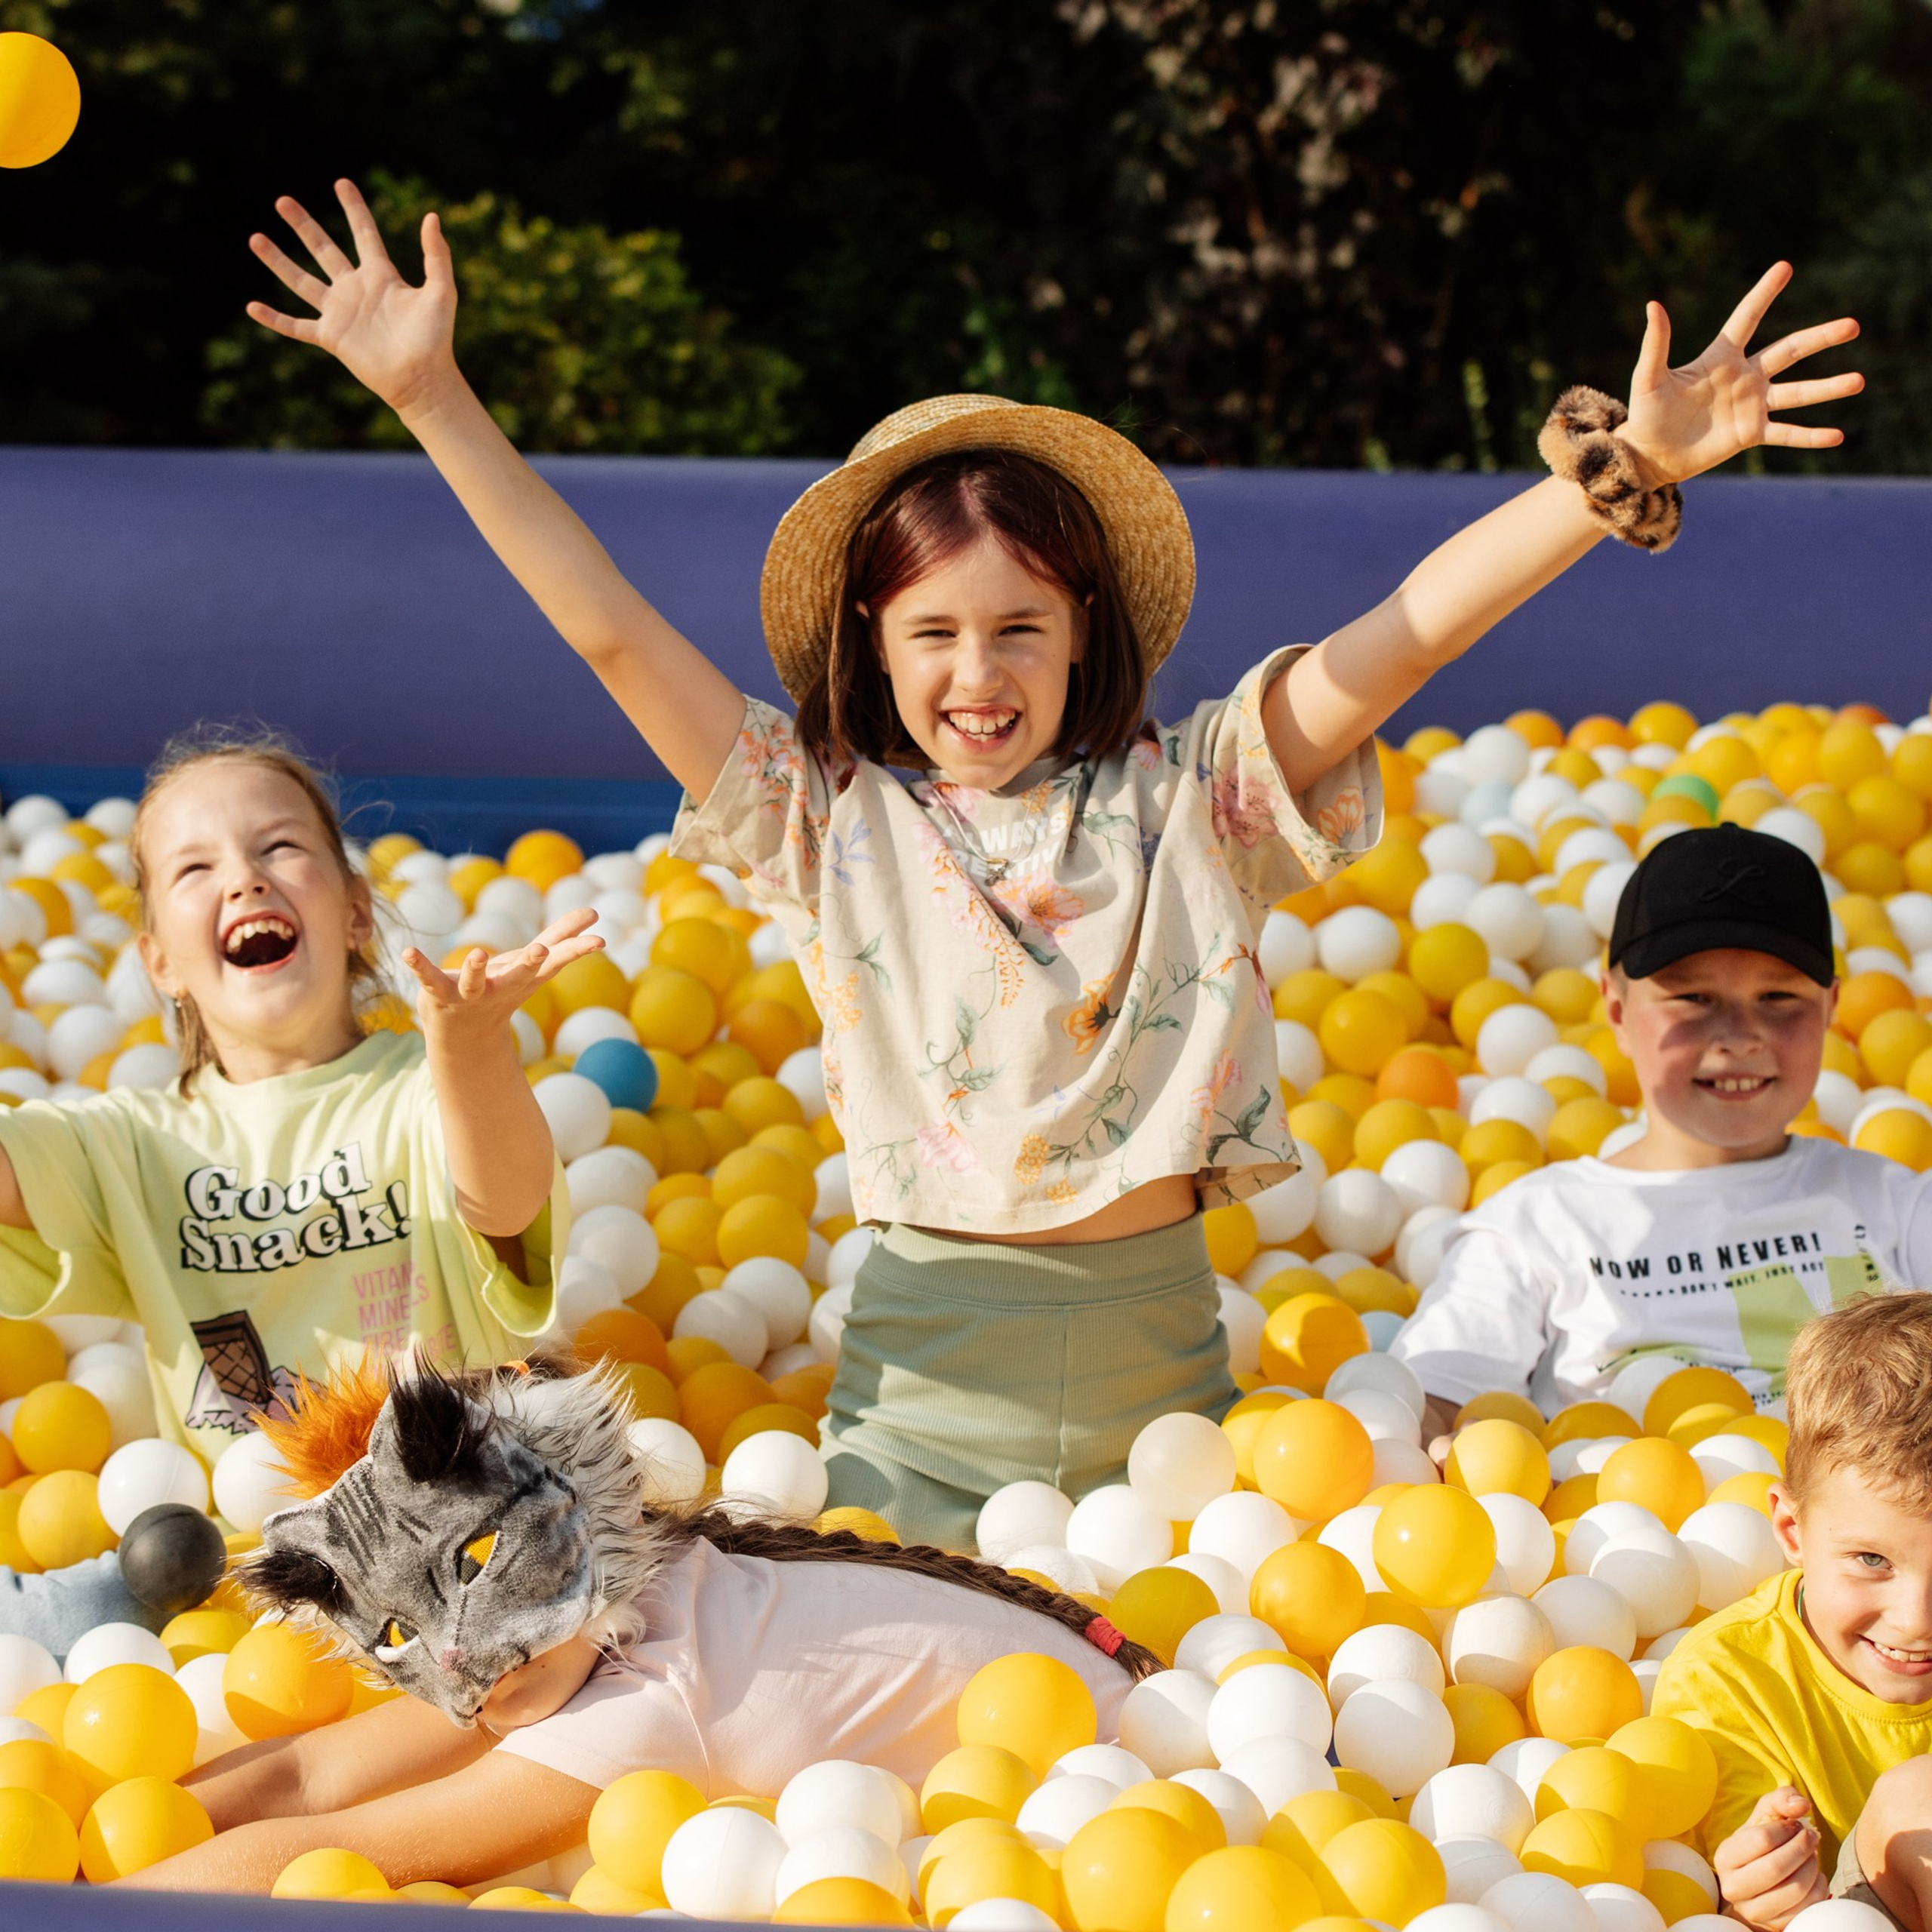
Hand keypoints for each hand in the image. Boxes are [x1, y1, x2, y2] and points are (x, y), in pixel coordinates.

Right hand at [247, 179, 459, 415]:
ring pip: (301, 281)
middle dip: (303, 225)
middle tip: (282, 201)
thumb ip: (436, 255)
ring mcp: (341, 313)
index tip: (341, 183)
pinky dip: (274, 319)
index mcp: (381, 276)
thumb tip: (431, 216)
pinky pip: (296, 326)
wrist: (423, 377)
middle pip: (323, 250)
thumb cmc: (435, 338)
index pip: (363, 233)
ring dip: (278, 260)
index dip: (353, 208)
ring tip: (255, 238)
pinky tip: (252, 307)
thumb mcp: (441, 291)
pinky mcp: (331, 337)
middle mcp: (356, 289)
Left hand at [403, 910, 604, 1044]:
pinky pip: (428, 978)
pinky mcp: (440, 994)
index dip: (576, 950)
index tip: (600, 940)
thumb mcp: (534, 964)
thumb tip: (594, 912)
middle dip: (529, 963)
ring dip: (475, 969)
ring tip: (476, 954)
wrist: (464, 1037)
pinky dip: (419, 966)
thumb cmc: (502, 989)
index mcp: (526, 976)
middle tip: (540, 950)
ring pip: (474, 982)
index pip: (555, 960)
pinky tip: (407, 952)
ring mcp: (471, 994)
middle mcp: (502, 987)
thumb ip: (562, 936)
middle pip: (519, 975)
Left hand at [1618, 263, 1862, 487]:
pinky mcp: (1751, 433)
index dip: (1764, 293)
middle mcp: (1744, 377)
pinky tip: (1837, 436)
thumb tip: (1654, 305)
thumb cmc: (1647, 414)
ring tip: (1859, 381)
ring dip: (1827, 388)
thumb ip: (1656, 344)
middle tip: (1853, 325)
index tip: (1785, 267)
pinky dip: (1809, 436)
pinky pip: (1786, 433)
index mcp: (1721, 357)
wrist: (1649, 455)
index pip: (1747, 318)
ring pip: (1797, 393)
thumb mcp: (1649, 378)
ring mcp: (1751, 405)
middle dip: (1821, 338)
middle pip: (1789, 351)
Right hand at [1714, 1787, 1831, 1928]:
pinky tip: (1815, 1877)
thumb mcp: (1764, 1818)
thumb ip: (1780, 1800)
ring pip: (1794, 1890)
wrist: (1759, 1886)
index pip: (1760, 1839)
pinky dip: (1819, 1889)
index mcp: (1724, 1856)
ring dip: (1813, 1869)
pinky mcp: (1775, 1925)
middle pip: (1775, 1867)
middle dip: (1802, 1849)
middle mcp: (1733, 1887)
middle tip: (1812, 1838)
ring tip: (1813, 1856)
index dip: (1786, 1829)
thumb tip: (1802, 1805)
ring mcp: (1753, 1911)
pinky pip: (1807, 1909)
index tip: (1796, 1824)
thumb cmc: (1762, 1845)